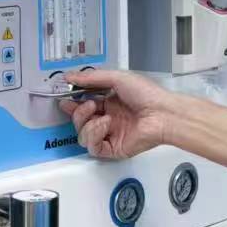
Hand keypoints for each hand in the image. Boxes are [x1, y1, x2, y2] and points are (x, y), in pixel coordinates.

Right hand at [60, 69, 176, 159]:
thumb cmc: (146, 94)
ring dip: (86, 124)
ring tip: (101, 115)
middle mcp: (109, 120)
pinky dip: (94, 135)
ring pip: (83, 136)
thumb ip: (92, 78)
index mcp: (110, 103)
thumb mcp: (117, 78)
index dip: (72, 104)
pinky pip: (93, 147)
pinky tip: (105, 124)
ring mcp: (111, 135)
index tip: (64, 98)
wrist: (162, 112)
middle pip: (80, 122)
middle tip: (88, 105)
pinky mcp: (113, 149)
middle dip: (78, 113)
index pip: (84, 106)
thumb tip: (69, 77)